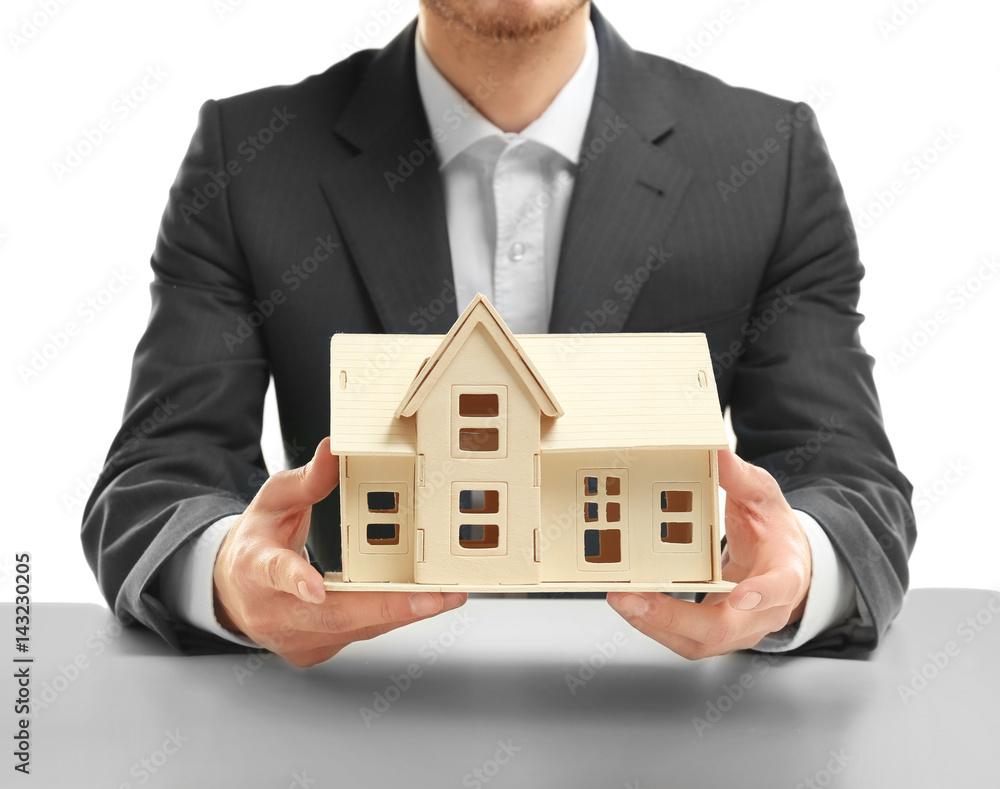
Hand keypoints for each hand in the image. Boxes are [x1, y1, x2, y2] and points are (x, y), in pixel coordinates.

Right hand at [213, 437, 466, 665]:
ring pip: (354, 628)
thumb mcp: (274, 501)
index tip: (317, 587)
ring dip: (402, 613)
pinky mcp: (314, 650)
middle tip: (434, 597)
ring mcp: (294, 637)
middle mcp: (273, 611)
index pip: (274, 573)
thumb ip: (306, 480)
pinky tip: (422, 603)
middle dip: (388, 606)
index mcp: (255, 568)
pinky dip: (392, 618)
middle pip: (332, 614)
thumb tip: (333, 451)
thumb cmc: (256, 542)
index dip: (297, 581)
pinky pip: (359, 635)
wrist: (232, 592)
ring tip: (445, 597)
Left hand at [606, 450, 810, 658]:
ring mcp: (737, 628)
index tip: (742, 595)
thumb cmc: (774, 530)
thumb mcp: (762, 495)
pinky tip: (626, 601)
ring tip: (620, 599)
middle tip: (636, 599)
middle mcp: (763, 611)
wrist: (782, 562)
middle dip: (675, 618)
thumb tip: (715, 450)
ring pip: (698, 642)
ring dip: (655, 625)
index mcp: (786, 572)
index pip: (780, 587)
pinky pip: (682, 637)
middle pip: (725, 629)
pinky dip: (652, 623)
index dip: (763, 594)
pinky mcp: (712, 632)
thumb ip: (738, 477)